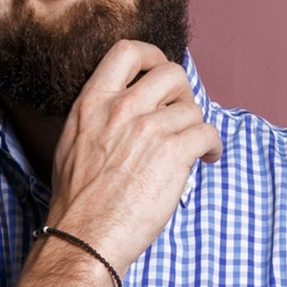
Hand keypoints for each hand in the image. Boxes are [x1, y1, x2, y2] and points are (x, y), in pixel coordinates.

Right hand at [40, 40, 223, 269]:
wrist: (85, 234)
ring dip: (197, 127)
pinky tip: (205, 157)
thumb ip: (99, 115)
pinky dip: (213, 145)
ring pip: (192, 108)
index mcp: (92, 102)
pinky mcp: (173, 153)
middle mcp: (121, 108)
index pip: (127, 52)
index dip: (152, 55)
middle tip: (181, 114)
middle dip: (182, 92)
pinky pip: (208, 132)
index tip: (159, 70)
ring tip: (194, 147)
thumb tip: (128, 106)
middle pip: (171, 73)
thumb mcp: (73, 140)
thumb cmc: (77, 198)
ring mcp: (148, 129)